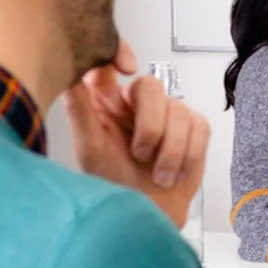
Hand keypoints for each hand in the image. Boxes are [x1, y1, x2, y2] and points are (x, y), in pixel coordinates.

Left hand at [63, 41, 208, 228]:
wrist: (149, 215)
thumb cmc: (115, 186)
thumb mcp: (89, 149)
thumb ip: (80, 109)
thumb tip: (70, 74)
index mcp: (106, 102)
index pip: (109, 61)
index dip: (119, 52)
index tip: (126, 67)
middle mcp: (136, 103)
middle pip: (151, 86)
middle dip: (150, 126)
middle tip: (141, 154)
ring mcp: (169, 113)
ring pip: (178, 110)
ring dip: (169, 151)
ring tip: (158, 174)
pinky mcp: (194, 127)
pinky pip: (198, 127)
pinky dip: (187, 154)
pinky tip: (175, 171)